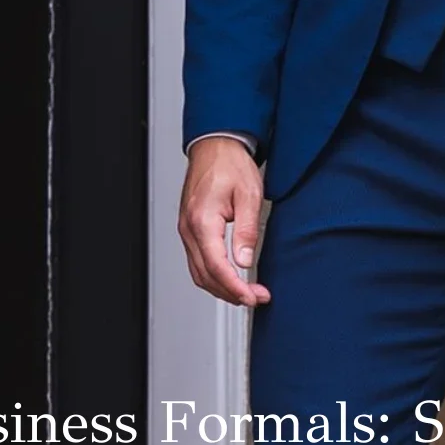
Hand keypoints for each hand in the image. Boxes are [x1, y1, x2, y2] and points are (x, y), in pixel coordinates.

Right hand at [178, 137, 271, 306]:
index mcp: (202, 221)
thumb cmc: (230, 165)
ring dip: (222, 288)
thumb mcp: (249, 195)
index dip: (235, 288)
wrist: (215, 147)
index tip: (253, 297)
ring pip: (199, 273)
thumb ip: (246, 230)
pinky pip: (197, 261)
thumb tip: (245, 261)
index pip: (217, 268)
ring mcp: (186, 230)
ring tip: (247, 293)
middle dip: (231, 293)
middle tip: (257, 297)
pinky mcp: (190, 230)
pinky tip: (230, 279)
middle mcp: (189, 229)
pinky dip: (213, 276)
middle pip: (205, 276)